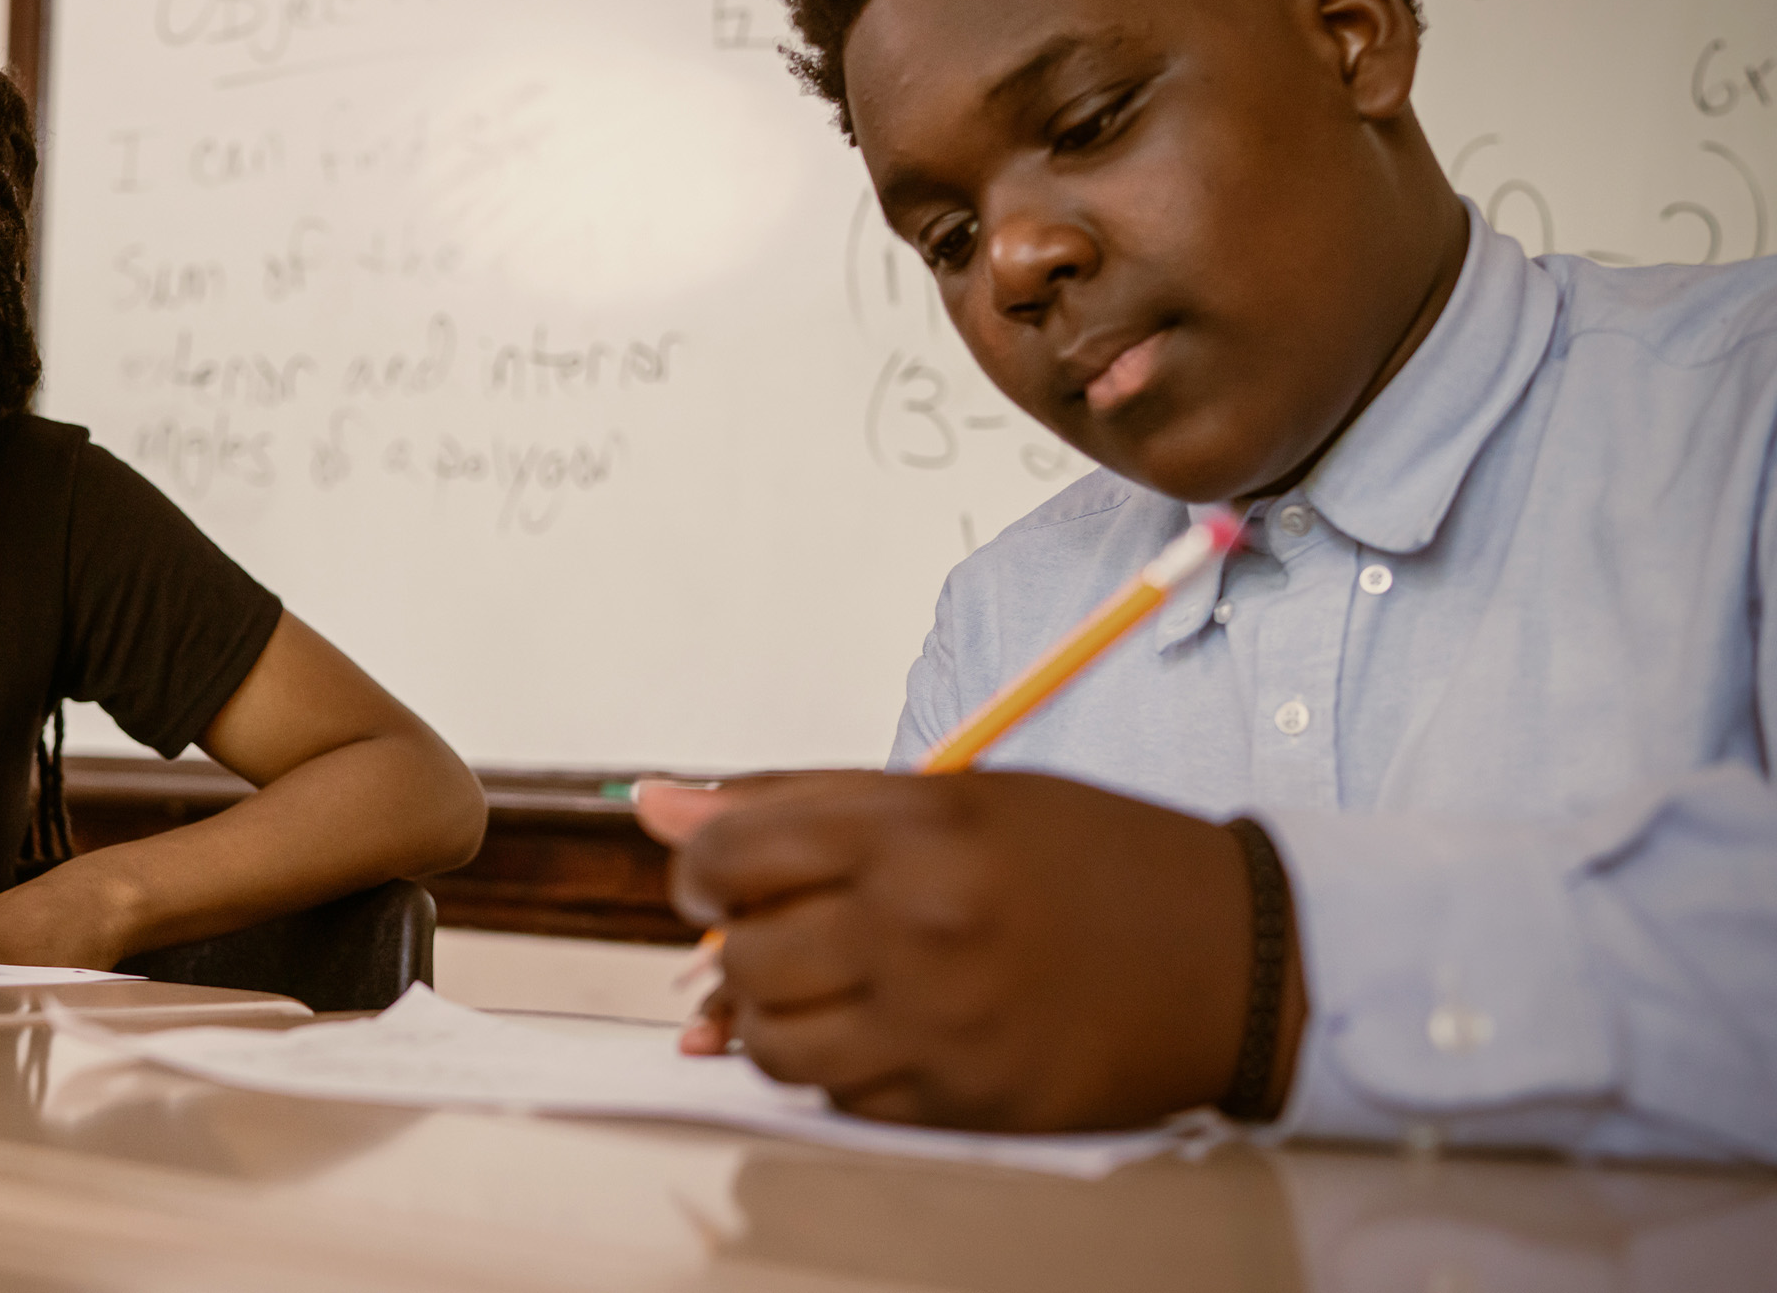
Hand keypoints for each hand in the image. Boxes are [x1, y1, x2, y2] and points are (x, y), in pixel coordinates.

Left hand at [641, 770, 1280, 1131]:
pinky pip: (836, 1098)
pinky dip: (834, 1068)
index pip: (730, 851)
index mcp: (917, 828)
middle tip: (779, 931)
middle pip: (740, 954)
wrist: (1238, 956)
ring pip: (772, 1042)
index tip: (722, 876)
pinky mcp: (961, 1100)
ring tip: (820, 985)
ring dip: (771, 1017)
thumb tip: (657, 804)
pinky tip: (879, 1028)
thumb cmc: (1094, 861)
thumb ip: (799, 799)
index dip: (703, 866)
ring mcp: (940, 1023)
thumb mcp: (958, 795)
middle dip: (736, 946)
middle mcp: (921, 924)